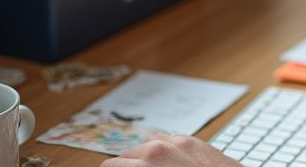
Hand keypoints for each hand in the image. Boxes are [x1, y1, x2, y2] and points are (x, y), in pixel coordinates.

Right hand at [99, 133, 238, 166]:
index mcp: (147, 164)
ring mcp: (179, 142)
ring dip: (145, 158)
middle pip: (126, 155)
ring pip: (148, 144)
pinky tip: (171, 166)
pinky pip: (170, 141)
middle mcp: (160, 149)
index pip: (109, 166)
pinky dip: (166, 151)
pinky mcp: (196, 141)